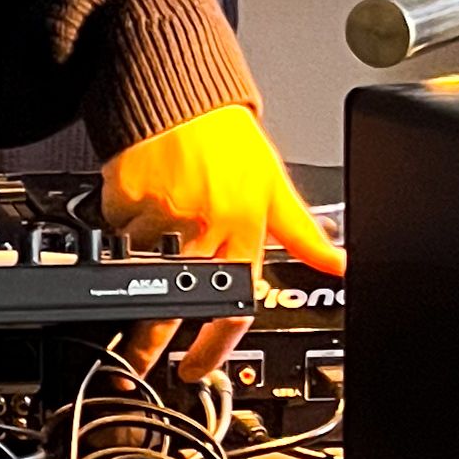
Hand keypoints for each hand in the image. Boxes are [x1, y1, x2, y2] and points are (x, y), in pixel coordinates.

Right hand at [103, 102, 342, 388]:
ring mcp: (162, 214)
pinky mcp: (125, 197)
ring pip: (140, 264)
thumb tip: (341, 262)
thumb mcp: (274, 185)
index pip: (232, 309)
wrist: (177, 90)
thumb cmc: (226, 137)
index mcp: (244, 230)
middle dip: (150, 342)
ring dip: (141, 259)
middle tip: (139, 358)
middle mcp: (205, 227)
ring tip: (156, 226)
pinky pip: (117, 230)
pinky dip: (123, 224)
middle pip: (172, 306)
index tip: (195, 369)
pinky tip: (141, 200)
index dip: (212, 349)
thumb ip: (304, 234)